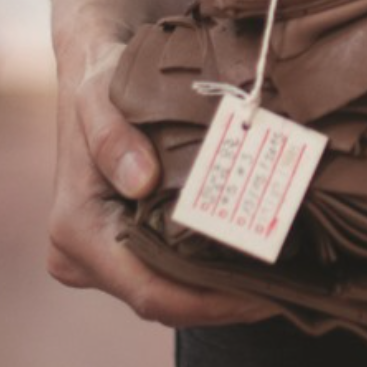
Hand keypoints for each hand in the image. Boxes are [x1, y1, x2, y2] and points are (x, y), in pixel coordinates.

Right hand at [46, 38, 273, 327]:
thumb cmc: (100, 77)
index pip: (149, 291)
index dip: (210, 302)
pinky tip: (257, 257)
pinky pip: (172, 269)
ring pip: (172, 290)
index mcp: (75, 231)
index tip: (266, 292)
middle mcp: (83, 254)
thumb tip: (141, 182)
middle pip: (165, 300)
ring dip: (224, 288)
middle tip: (291, 287)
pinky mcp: (124, 243)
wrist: (94, 65)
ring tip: (284, 277)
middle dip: (227, 300)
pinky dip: (212, 269)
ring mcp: (103, 254)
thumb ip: (114, 136)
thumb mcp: (101, 94)